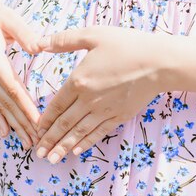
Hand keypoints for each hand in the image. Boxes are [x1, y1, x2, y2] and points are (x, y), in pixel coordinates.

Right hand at [0, 0, 41, 149]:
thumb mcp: (8, 17)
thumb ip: (25, 33)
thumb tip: (40, 47)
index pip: (13, 88)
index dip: (26, 107)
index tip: (39, 122)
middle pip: (7, 102)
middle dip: (23, 123)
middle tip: (38, 142)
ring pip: (0, 105)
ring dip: (14, 125)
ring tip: (27, 143)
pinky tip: (4, 133)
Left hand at [33, 25, 165, 162]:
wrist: (158, 62)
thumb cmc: (127, 45)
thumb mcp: (93, 35)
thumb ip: (65, 40)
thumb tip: (39, 43)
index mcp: (79, 81)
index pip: (56, 105)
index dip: (45, 119)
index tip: (36, 130)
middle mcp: (89, 100)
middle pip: (64, 123)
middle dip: (50, 140)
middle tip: (39, 153)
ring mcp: (105, 110)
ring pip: (79, 132)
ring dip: (64, 146)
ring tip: (53, 159)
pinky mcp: (120, 116)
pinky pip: (99, 132)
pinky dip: (86, 142)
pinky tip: (77, 150)